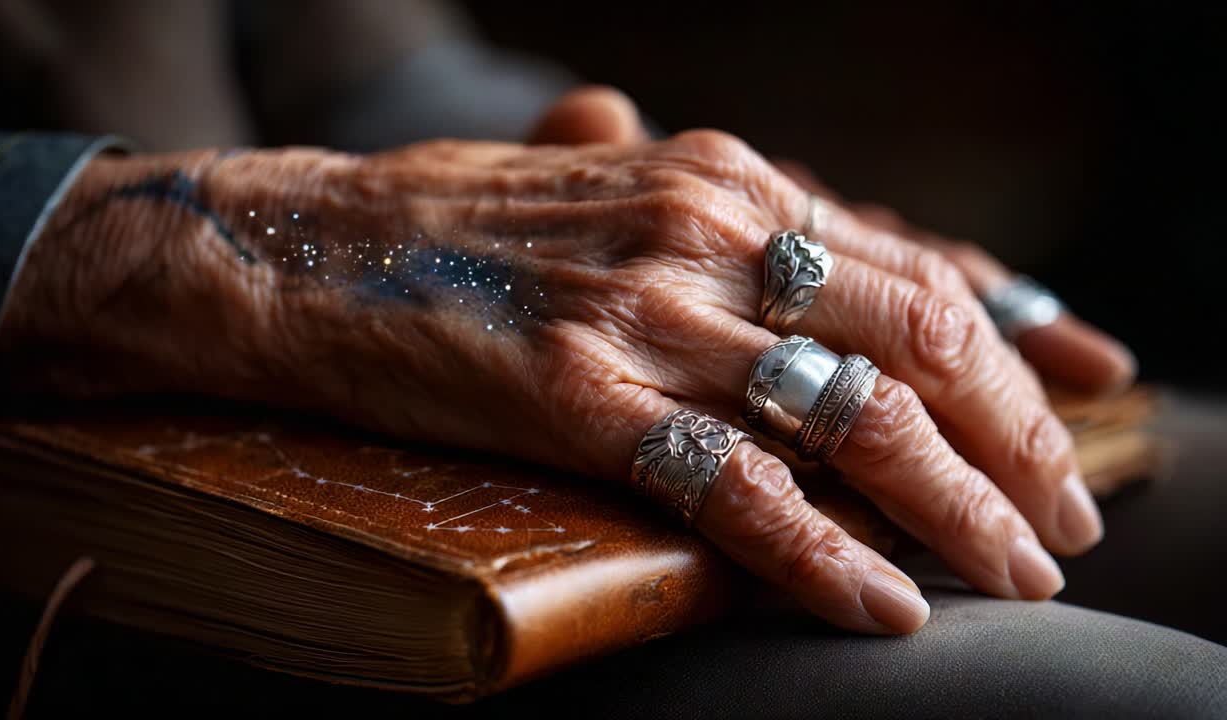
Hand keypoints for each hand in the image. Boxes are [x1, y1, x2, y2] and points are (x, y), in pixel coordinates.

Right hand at [0, 125, 1094, 634]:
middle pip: (919, 340)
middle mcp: (709, 228)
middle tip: (1062, 520)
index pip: (918, 266)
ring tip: (1015, 574)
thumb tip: (812, 282)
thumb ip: (715, 232)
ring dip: (957, 509)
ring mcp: (650, 312)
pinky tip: (883, 607)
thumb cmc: (459, 230)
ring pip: (856, 417)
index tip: (1084, 403)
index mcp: (725, 179)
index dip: (1021, 343)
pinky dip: (825, 556)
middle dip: (1017, 442)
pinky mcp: (583, 398)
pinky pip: (741, 491)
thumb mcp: (613, 201)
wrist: (306, 250)